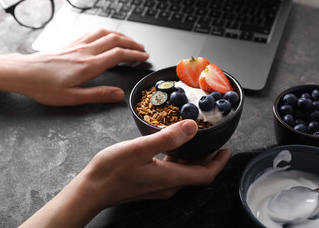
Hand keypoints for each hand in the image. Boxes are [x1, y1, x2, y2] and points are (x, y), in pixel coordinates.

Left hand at [0, 29, 148, 105]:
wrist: (24, 73)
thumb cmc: (45, 86)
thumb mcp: (73, 98)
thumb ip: (98, 95)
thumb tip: (119, 95)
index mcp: (89, 66)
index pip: (118, 55)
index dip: (134, 55)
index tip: (144, 57)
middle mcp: (85, 51)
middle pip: (115, 40)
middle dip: (132, 43)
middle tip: (142, 49)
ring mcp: (78, 45)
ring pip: (105, 33)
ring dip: (121, 36)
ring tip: (129, 41)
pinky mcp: (71, 43)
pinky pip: (93, 32)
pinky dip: (106, 32)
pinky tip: (106, 36)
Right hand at [19, 120, 231, 227]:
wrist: (91, 190)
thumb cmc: (111, 171)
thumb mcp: (139, 149)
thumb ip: (167, 138)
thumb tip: (191, 127)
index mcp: (170, 178)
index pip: (205, 175)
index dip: (218, 162)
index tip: (227, 149)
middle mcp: (168, 185)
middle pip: (197, 173)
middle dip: (209, 158)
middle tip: (214, 142)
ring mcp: (158, 186)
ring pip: (184, 172)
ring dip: (194, 158)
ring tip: (196, 141)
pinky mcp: (149, 183)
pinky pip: (172, 172)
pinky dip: (179, 160)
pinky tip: (172, 148)